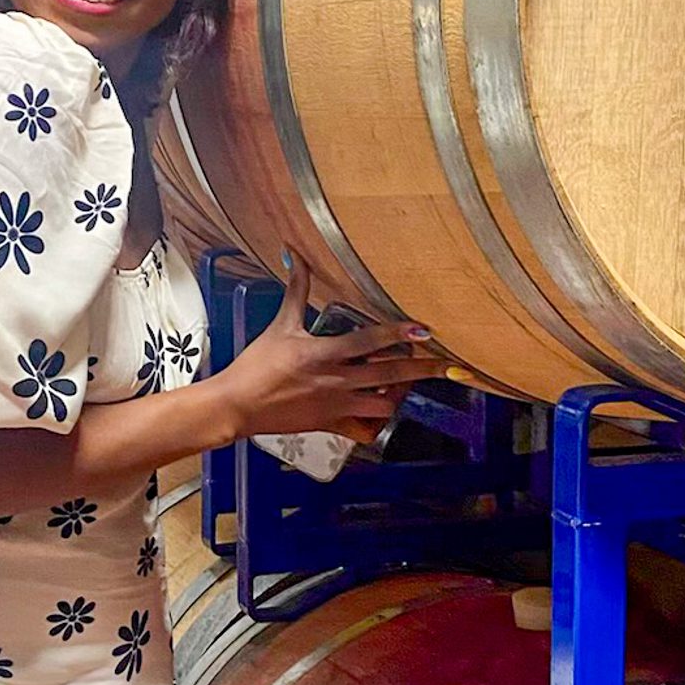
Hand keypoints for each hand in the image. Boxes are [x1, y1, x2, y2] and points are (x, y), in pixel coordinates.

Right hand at [209, 257, 444, 443]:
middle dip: (422, 369)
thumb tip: (297, 256)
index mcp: (323, 353)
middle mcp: (335, 381)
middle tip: (447, 364)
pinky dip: (378, 421)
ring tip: (407, 381)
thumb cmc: (257, 366)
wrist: (237, 406)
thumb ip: (296, 291)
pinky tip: (381, 408)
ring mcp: (336, 405)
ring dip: (400, 393)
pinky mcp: (331, 425)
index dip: (399, 335)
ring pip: (383, 404)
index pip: (369, 340)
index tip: (423, 330)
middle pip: (389, 375)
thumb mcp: (280, 325)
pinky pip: (365, 428)